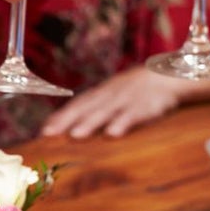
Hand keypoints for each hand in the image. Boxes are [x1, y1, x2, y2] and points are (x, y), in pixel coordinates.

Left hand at [40, 68, 184, 138]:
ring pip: (106, 111)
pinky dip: (122, 123)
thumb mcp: (113, 95)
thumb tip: (70, 126)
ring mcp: (127, 99)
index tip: (43, 132)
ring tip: (76, 135)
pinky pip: (133, 114)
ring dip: (90, 122)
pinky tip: (112, 134)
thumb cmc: (134, 90)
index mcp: (101, 94)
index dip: (60, 117)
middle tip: (49, 134)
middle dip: (67, 120)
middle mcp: (110, 95)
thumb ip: (94, 108)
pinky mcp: (146, 105)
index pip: (77, 105)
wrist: (166, 75)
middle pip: (85, 107)